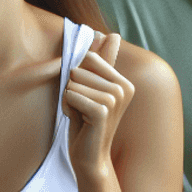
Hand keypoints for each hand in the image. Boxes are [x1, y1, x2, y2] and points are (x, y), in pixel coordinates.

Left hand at [63, 32, 134, 177]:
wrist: (90, 158)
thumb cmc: (87, 124)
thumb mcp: (92, 89)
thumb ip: (101, 62)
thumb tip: (111, 34)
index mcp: (123, 82)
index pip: (88, 57)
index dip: (77, 77)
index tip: (85, 98)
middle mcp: (124, 88)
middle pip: (79, 69)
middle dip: (71, 89)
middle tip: (82, 110)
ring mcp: (115, 99)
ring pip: (73, 82)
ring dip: (69, 100)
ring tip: (80, 116)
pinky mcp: (103, 110)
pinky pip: (72, 95)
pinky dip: (68, 107)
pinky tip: (79, 121)